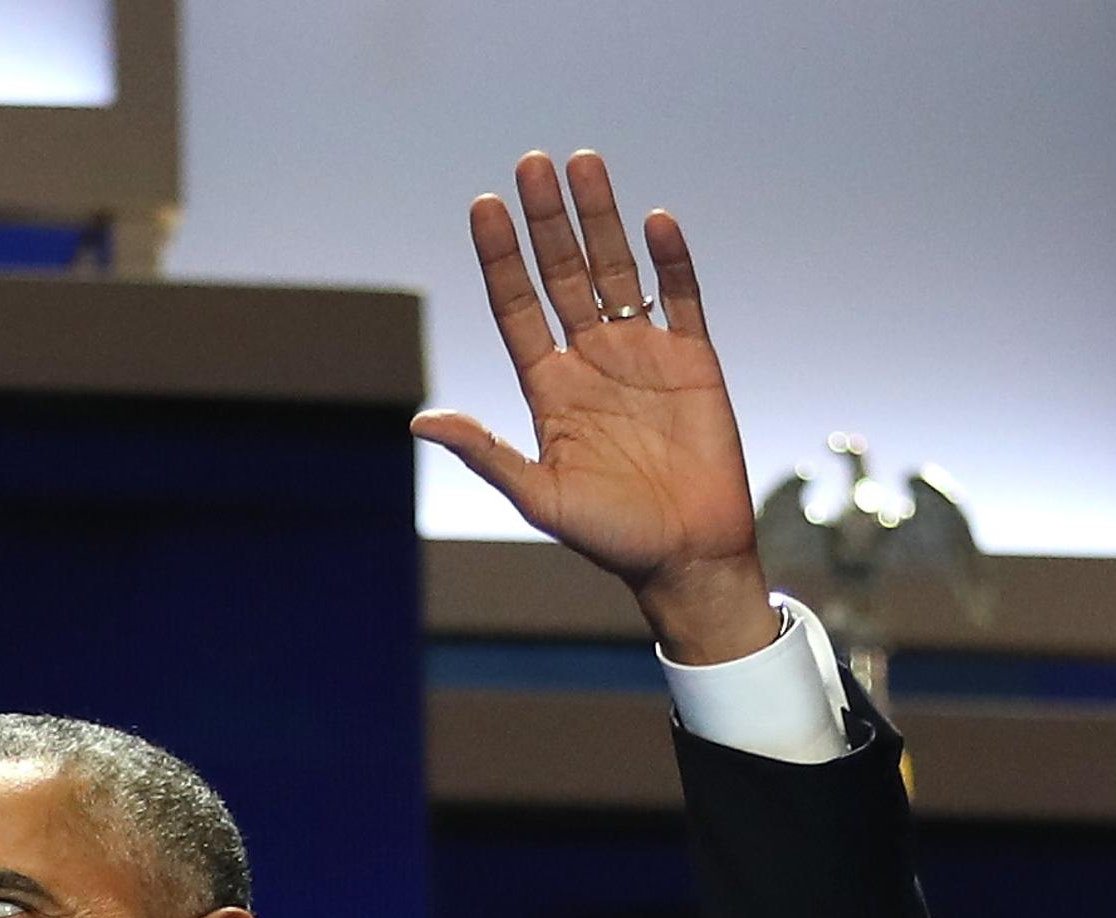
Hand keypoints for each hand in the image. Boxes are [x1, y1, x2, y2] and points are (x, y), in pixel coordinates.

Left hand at [412, 149, 780, 668]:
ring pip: (617, 270)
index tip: (483, 207)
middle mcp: (591, 361)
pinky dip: (671, 260)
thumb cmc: (608, 537)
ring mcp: (643, 353)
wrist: (684, 555)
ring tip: (582, 163)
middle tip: (531, 163)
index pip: (517, 308)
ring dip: (600, 218)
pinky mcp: (693, 358)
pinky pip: (682, 295)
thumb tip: (422, 420)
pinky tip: (654, 221)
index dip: (500, 259)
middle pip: (564, 274)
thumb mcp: (537, 496)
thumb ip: (485, 453)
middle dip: (546, 221)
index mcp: (550, 390)